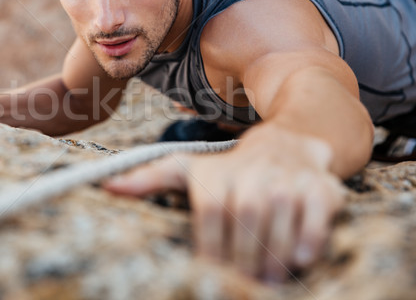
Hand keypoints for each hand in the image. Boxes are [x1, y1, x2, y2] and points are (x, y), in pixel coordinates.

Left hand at [103, 124, 346, 281]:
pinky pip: (317, 213)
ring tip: (267, 283)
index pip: (212, 214)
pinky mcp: (320, 185)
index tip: (209, 273)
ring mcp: (287, 178)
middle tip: (242, 286)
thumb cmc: (230, 167)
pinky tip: (299, 259)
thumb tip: (106, 186)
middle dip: (243, 260)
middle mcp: (252, 172)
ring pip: (281, 219)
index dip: (211, 248)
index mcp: (218, 174)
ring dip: (274, 257)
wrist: (288, 141)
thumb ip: (149, 179)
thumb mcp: (187, 168)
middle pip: (246, 220)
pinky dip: (310, 237)